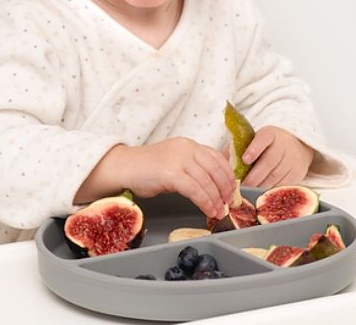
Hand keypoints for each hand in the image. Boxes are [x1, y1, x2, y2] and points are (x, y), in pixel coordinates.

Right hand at [76, 138, 235, 217]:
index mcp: (189, 144)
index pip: (217, 157)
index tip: (232, 187)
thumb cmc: (146, 168)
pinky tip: (208, 211)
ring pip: (207, 181)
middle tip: (228, 202)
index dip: (227, 174)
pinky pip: (195, 190)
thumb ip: (192, 167)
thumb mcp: (174, 161)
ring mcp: (179, 160)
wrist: (123, 167)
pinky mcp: (171, 174)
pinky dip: (205, 202)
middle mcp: (186, 149)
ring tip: (219, 211)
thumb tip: (213, 184)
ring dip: (216, 199)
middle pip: (216, 169)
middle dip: (225, 188)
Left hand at [240, 126, 313, 187]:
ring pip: (275, 176)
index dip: (254, 149)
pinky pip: (283, 185)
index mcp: (270, 134)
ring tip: (247, 193)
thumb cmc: (266, 147)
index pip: (263, 139)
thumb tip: (221, 164)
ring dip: (260, 186)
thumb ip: (238, 149)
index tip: (244, 159)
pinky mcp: (297, 173)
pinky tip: (260, 194)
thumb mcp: (254, 141)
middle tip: (241, 186)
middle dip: (254, 176)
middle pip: (269, 161)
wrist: (294, 148)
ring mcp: (292, 159)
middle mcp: (283, 145)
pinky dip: (270, 191)